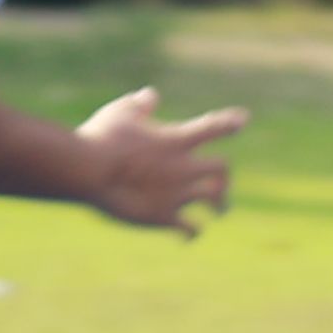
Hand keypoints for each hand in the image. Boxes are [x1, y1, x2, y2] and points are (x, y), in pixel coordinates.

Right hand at [75, 87, 247, 235]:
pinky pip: (189, 228)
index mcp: (177, 139)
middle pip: (222, 169)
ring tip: (220, 211)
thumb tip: (151, 96)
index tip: (242, 120)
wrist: (89, 171)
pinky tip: (189, 237)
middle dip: (223, 175)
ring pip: (214, 198)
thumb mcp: (121, 112)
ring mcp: (177, 193)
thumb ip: (140, 105)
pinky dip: (192, 232)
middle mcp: (184, 166)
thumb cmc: (102, 137)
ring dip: (220, 205)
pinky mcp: (163, 216)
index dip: (230, 123)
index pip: (214, 127)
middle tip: (220, 182)